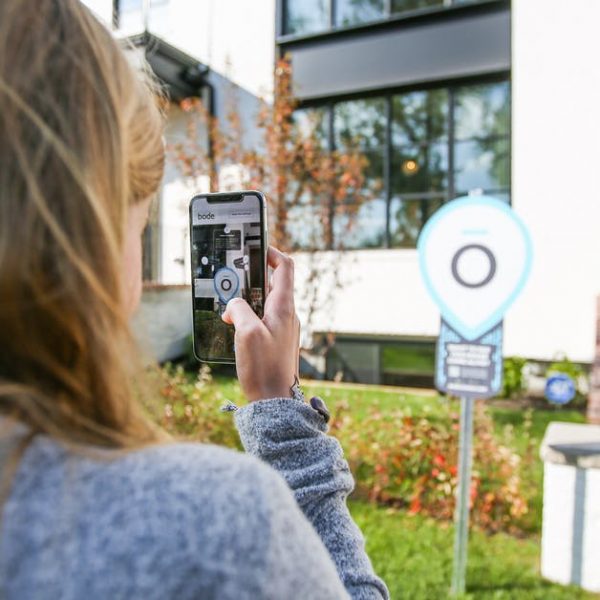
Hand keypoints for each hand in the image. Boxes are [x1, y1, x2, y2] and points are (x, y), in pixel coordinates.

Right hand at [222, 246, 299, 401]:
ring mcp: (283, 327)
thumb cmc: (264, 369)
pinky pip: (262, 318)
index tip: (256, 248)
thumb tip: (234, 304)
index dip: (272, 253)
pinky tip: (233, 325)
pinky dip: (248, 315)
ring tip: (228, 305)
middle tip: (231, 279)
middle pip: (272, 283)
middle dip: (251, 278)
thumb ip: (239, 310)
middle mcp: (287, 314)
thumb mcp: (246, 333)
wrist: (275, 401)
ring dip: (246, 299)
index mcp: (283, 308)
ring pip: (265, 301)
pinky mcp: (276, 340)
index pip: (285, 268)